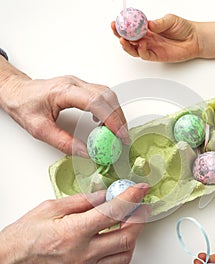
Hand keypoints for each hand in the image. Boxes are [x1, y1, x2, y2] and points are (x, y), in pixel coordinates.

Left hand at [0, 57, 129, 155]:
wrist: (16, 91)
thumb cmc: (23, 105)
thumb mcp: (39, 129)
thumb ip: (63, 142)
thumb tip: (86, 152)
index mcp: (63, 91)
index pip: (95, 102)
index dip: (111, 119)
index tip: (119, 135)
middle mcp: (75, 83)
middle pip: (106, 97)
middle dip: (119, 118)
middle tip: (122, 138)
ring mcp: (79, 83)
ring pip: (107, 94)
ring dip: (116, 113)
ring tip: (117, 132)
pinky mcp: (81, 87)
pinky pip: (102, 95)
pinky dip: (109, 109)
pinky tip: (105, 121)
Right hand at [0, 183, 149, 263]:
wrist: (12, 261)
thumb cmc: (26, 233)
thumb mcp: (52, 207)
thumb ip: (83, 201)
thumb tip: (105, 195)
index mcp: (74, 231)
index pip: (112, 212)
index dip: (131, 198)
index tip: (140, 189)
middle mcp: (83, 253)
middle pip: (126, 237)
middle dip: (139, 218)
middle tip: (140, 206)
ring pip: (124, 255)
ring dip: (133, 236)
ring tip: (129, 222)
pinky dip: (121, 255)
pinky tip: (117, 243)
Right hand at [112, 14, 199, 61]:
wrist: (195, 39)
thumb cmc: (183, 28)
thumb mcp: (170, 20)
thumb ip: (157, 23)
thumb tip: (147, 24)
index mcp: (148, 29)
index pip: (132, 28)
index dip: (123, 26)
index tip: (116, 22)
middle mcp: (148, 39)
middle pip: (130, 40)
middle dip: (120, 35)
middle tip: (116, 30)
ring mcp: (151, 48)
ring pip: (134, 50)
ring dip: (127, 45)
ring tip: (123, 39)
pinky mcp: (157, 56)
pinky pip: (145, 55)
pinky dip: (141, 50)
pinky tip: (141, 44)